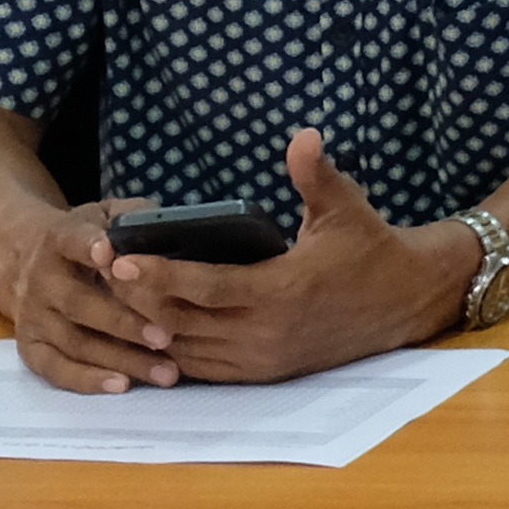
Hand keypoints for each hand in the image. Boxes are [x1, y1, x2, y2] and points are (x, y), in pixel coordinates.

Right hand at [2, 192, 183, 392]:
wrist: (26, 263)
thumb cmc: (89, 238)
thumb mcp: (106, 213)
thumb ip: (134, 214)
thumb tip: (170, 227)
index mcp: (60, 239)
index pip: (71, 240)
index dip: (88, 246)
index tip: (109, 254)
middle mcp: (41, 280)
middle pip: (79, 303)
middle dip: (124, 322)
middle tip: (167, 336)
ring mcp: (33, 317)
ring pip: (75, 342)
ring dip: (120, 358)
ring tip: (164, 371)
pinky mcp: (30, 347)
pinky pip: (56, 369)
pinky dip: (87, 380)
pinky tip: (123, 385)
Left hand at [111, 129, 470, 383]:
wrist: (407, 300)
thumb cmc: (371, 248)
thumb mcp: (346, 207)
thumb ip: (316, 175)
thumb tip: (303, 135)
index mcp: (283, 292)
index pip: (203, 288)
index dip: (158, 276)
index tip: (120, 260)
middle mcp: (267, 333)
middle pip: (182, 323)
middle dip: (137, 302)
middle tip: (101, 277)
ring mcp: (264, 359)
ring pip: (186, 351)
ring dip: (148, 329)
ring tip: (114, 302)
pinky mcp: (265, 372)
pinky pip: (204, 368)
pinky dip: (172, 352)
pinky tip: (150, 331)